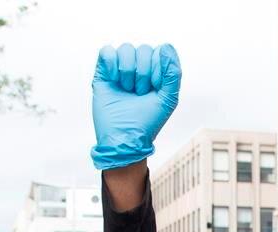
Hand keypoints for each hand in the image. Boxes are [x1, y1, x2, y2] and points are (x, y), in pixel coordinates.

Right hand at [92, 43, 181, 169]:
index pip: (160, 51)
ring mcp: (120, 70)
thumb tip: (165, 47)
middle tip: (139, 92)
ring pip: (126, 48)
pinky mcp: (103, 73)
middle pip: (143, 49)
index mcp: (155, 72)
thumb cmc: (147, 122)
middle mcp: (138, 68)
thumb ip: (173, 73)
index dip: (158, 68)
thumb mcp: (168, 98)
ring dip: (128, 70)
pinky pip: (106, 51)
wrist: (124, 138)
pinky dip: (112, 63)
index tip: (155, 87)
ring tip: (127, 89)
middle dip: (143, 72)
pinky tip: (115, 80)